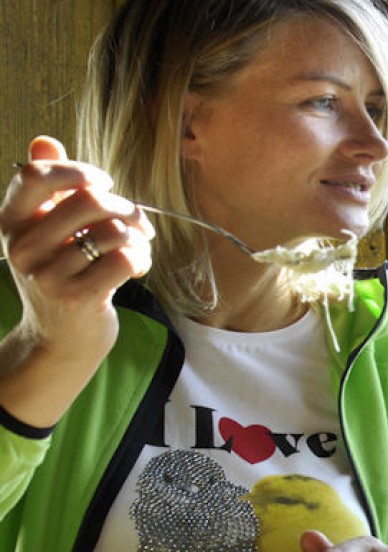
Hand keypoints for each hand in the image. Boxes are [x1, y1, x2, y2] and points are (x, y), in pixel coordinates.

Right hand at [0, 135, 154, 424]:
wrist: (60, 341)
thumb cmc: (61, 277)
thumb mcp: (45, 233)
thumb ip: (48, 189)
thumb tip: (44, 140)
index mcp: (12, 223)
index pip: (34, 175)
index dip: (77, 171)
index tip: (103, 183)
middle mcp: (23, 247)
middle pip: (87, 200)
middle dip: (125, 207)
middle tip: (137, 221)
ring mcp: (48, 274)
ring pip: (113, 230)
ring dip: (138, 235)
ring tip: (139, 247)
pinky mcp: (78, 297)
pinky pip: (125, 258)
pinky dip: (142, 258)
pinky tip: (138, 267)